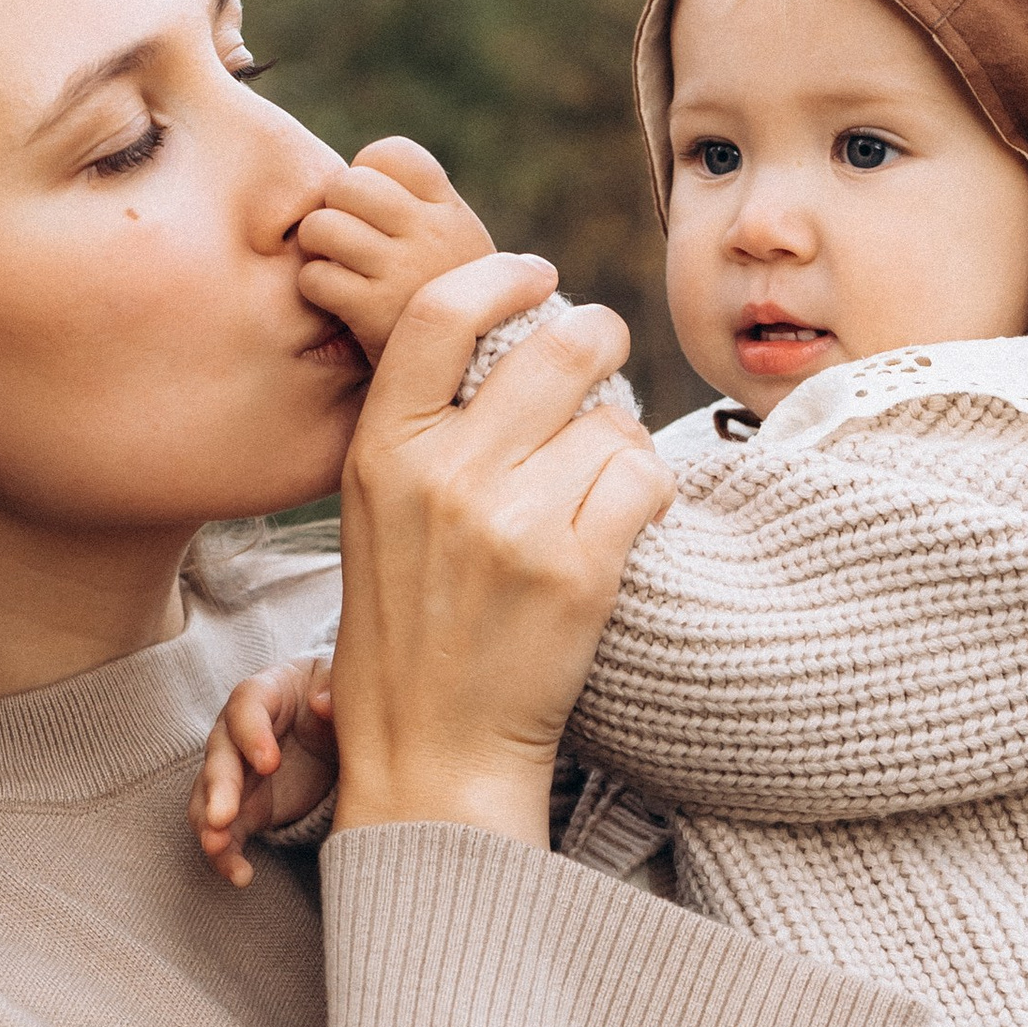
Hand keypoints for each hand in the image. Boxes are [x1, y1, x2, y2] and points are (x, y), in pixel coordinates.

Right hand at [191, 653, 336, 886]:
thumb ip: (332, 689)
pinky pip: (224, 833)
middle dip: (219, 787)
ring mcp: (235, 774)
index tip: (270, 763)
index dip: (251, 734)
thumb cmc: (332, 697)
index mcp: (263, 694)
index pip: (245, 707)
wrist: (332, 729)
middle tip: (223, 815)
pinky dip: (226, 856)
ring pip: (208, 797)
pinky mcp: (243, 809)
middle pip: (218, 756)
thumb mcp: (338, 683)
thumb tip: (323, 704)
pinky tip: (240, 876)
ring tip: (217, 847)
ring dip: (209, 824)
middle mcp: (236, 733)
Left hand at [296, 138, 495, 362]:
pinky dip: (316, 288)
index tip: (375, 210)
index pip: (391, 154)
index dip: (369, 173)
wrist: (476, 379)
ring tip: (339, 268)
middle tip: (347, 241)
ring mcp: (403, 271)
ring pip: (323, 225)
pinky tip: (337, 302)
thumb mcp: (459, 250)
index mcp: (451, 212)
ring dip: (319, 248)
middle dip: (335, 209)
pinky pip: (316, 276)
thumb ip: (419, 208)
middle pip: (348, 184)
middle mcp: (430, 234)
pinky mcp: (374, 312)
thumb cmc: (453, 308)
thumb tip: (356, 177)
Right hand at [329, 250, 671, 845]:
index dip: (502, 276)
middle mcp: (441, 476)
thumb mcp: (379, 512)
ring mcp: (509, 521)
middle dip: (599, 338)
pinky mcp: (576, 569)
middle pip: (555, 346)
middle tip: (608, 351)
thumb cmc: (412, 627)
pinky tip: (621, 524)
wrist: (433, 751)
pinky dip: (647, 492)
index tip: (539, 275)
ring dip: (621, 440)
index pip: (442, 313)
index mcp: (381, 452)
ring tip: (598, 481)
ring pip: (609, 420)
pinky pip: (643, 479)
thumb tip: (522, 331)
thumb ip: (429, 424)